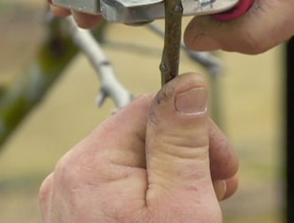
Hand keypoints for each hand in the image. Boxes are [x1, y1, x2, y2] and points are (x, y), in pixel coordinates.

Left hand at [39, 73, 237, 222]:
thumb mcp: (182, 203)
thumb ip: (182, 139)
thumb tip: (186, 83)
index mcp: (88, 165)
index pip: (150, 109)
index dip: (196, 129)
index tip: (225, 163)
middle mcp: (68, 178)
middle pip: (142, 135)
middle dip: (189, 155)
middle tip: (222, 186)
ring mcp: (68, 203)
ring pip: (135, 162)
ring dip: (177, 175)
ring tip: (206, 203)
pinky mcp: (77, 221)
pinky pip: (121, 188)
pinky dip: (155, 195)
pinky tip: (178, 213)